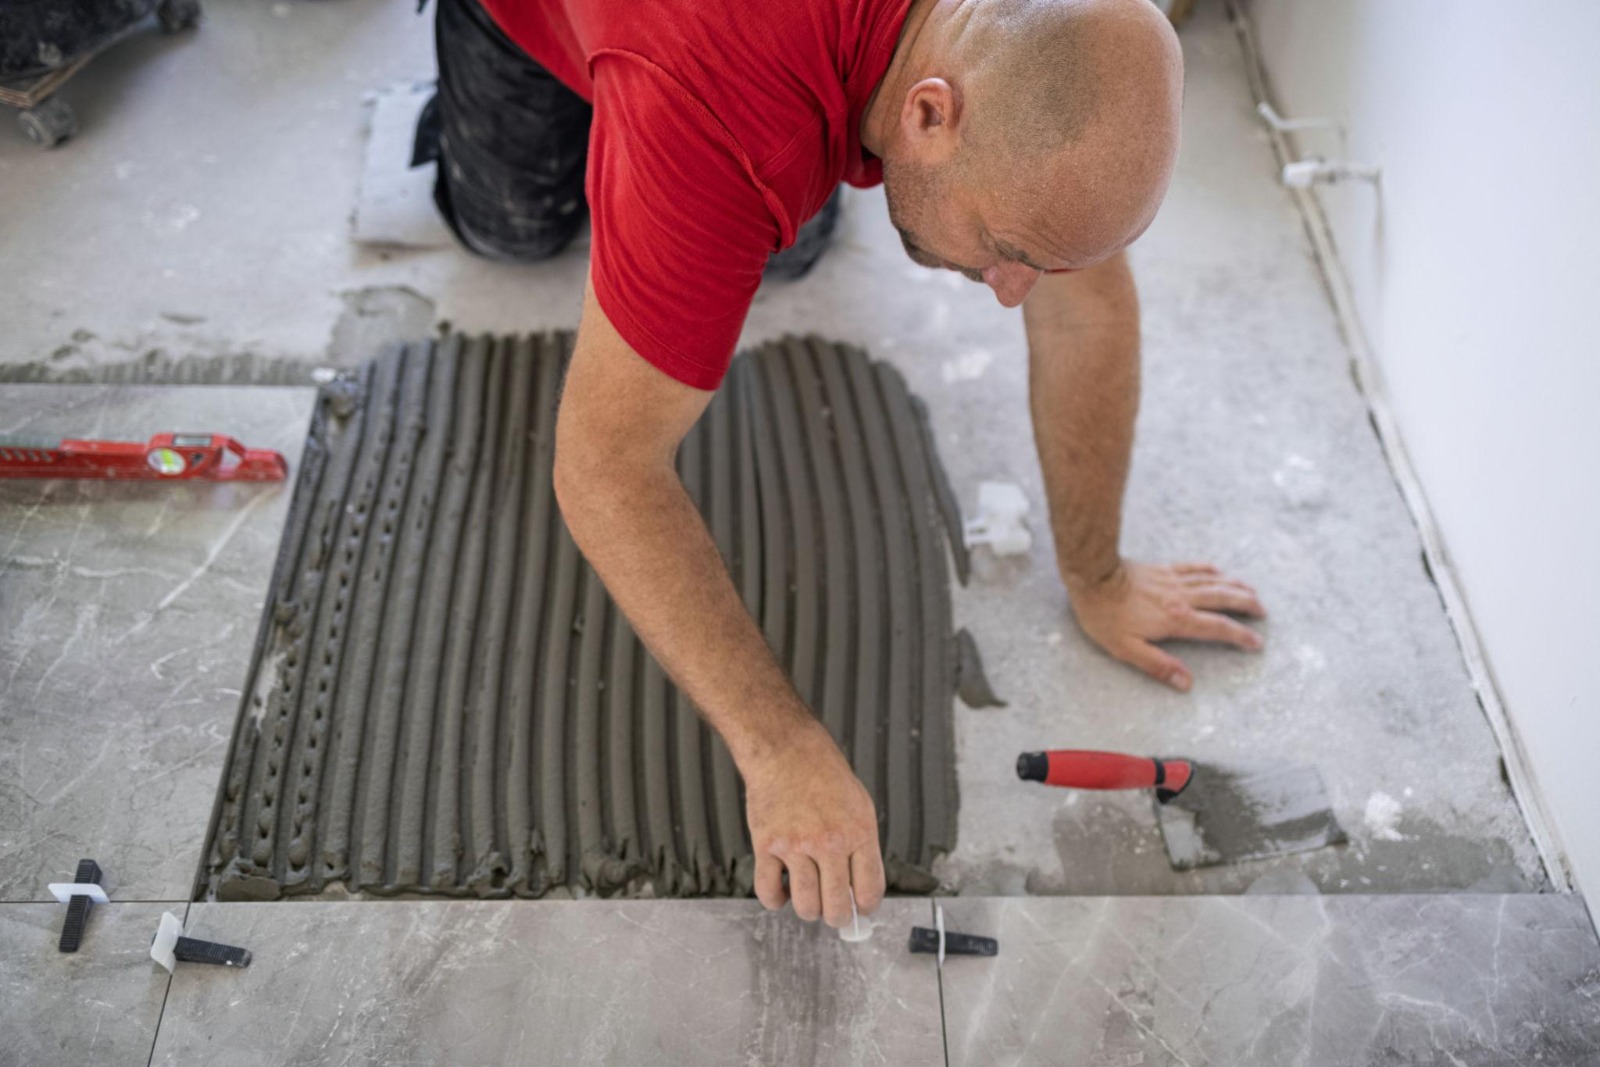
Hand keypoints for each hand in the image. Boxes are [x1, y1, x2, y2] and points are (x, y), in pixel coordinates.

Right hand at [743, 718, 885, 927]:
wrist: (786, 751)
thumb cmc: (823, 775)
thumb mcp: (859, 806)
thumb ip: (861, 845)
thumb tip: (860, 887)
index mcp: (858, 832)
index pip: (869, 889)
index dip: (866, 907)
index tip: (862, 910)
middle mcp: (829, 842)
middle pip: (837, 906)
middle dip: (838, 917)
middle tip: (834, 913)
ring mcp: (796, 845)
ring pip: (806, 905)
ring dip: (809, 911)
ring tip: (809, 901)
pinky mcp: (767, 845)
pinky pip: (769, 891)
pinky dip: (775, 901)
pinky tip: (782, 892)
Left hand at [1066, 560, 1265, 690]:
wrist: (1092, 577)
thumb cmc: (1104, 615)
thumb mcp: (1126, 649)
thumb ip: (1158, 666)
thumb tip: (1185, 683)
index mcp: (1176, 619)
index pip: (1217, 628)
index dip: (1239, 636)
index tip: (1257, 642)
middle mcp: (1181, 598)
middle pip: (1223, 599)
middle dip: (1247, 605)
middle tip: (1263, 612)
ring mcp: (1173, 581)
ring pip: (1213, 581)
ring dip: (1236, 586)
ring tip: (1252, 591)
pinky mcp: (1162, 569)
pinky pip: (1193, 567)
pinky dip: (1210, 570)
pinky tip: (1219, 572)